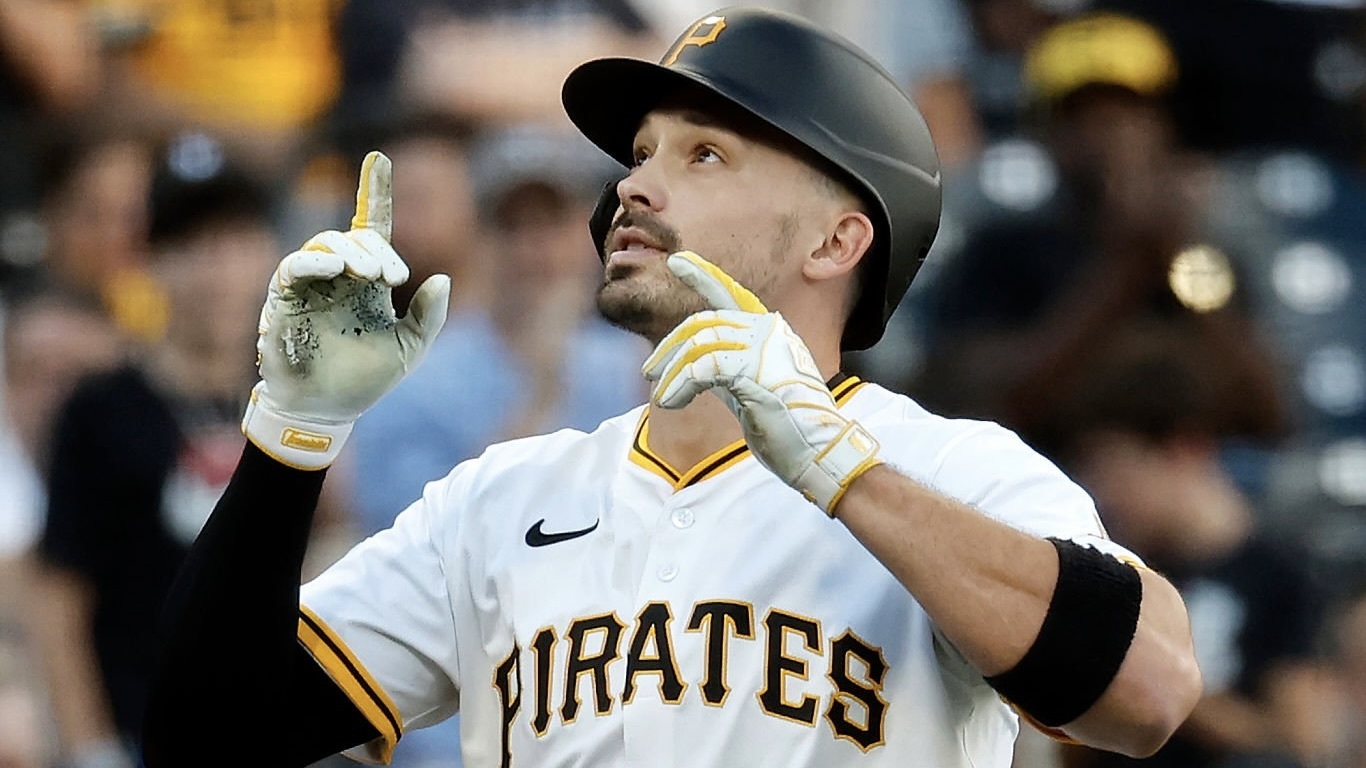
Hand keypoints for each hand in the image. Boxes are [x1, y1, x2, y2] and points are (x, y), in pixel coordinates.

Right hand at [242, 151, 450, 469]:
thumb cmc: (366, 378)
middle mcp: (340, 275)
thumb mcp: (410, 347)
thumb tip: (442, 278)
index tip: (379, 158)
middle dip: (375, 248)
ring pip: (326, 244)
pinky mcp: (285, 297)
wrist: (328, 410)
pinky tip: (334, 271)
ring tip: (371, 275)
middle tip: (390, 276)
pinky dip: (314, 262)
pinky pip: (294, 266)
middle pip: (355, 237)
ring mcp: (312, 284)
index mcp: (368, 281)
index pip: (371, 226)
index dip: (374, 191)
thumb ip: (429, 314)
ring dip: (351, 252)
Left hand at [642, 252, 881, 515]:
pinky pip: (702, 367)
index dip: (703, 275)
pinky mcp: (755, 369)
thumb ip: (725, 369)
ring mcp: (764, 347)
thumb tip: (690, 363)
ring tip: (664, 396)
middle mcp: (769, 331)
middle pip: (703, 323)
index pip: (731, 294)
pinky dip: (681, 384)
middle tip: (649, 372)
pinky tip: (672, 402)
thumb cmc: (788, 428)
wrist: (819, 452)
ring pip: (699, 343)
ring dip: (673, 371)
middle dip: (670, 347)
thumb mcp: (749, 389)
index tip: (677, 260)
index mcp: (770, 332)